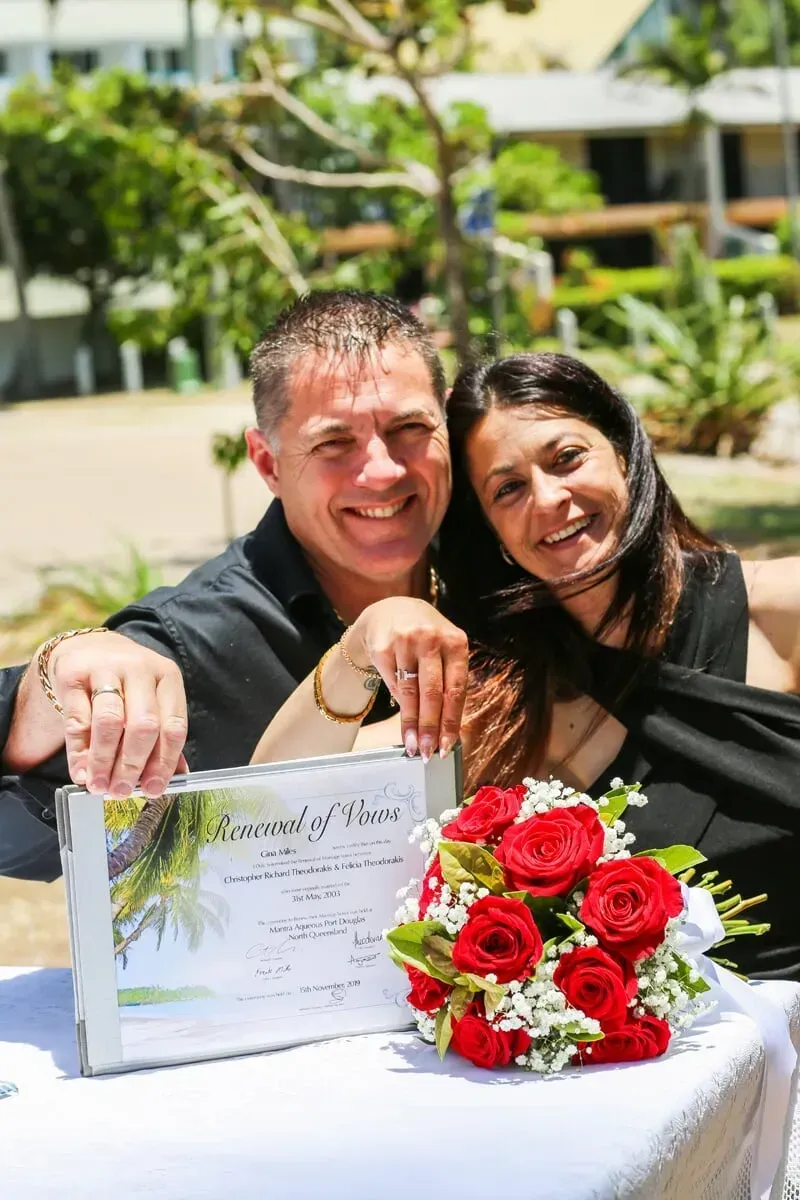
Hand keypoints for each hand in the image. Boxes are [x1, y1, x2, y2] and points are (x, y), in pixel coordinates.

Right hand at [46, 632, 188, 797]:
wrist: (87, 650)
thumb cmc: (127, 686)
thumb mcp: (152, 702)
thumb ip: (163, 737)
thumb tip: (178, 776)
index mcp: (167, 677)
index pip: (173, 726)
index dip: (164, 762)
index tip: (153, 789)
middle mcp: (140, 669)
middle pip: (143, 725)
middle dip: (133, 765)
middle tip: (121, 791)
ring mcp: (106, 668)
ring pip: (110, 722)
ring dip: (104, 761)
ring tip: (99, 786)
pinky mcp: (74, 674)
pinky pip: (78, 720)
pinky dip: (79, 752)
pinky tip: (81, 772)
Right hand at [345, 599, 468, 760]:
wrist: (389, 611)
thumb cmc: (426, 638)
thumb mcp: (445, 649)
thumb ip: (449, 680)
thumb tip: (448, 729)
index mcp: (456, 642)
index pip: (455, 689)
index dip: (451, 720)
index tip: (447, 745)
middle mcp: (431, 638)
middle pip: (432, 693)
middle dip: (430, 728)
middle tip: (428, 753)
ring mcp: (405, 642)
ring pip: (410, 693)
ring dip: (412, 724)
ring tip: (413, 746)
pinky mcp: (383, 648)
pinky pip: (393, 685)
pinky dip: (399, 706)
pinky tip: (403, 722)